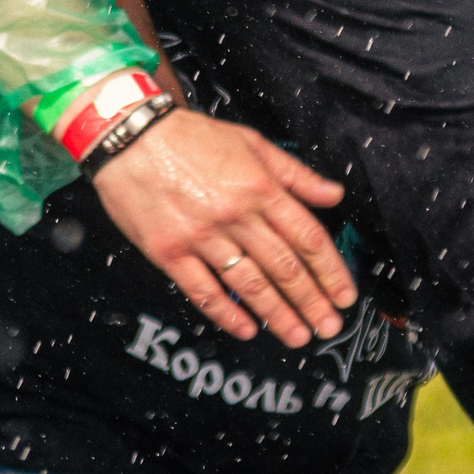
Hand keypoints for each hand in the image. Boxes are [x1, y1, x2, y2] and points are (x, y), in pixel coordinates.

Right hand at [90, 109, 357, 347]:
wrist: (129, 136)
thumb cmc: (191, 136)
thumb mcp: (250, 142)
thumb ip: (294, 173)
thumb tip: (333, 194)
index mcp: (259, 187)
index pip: (307, 237)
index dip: (330, 271)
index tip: (344, 296)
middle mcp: (235, 214)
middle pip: (284, 267)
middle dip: (311, 301)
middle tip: (329, 328)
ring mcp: (201, 236)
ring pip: (249, 284)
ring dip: (277, 315)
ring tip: (297, 337)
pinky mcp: (170, 252)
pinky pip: (203, 290)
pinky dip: (227, 314)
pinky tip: (247, 329)